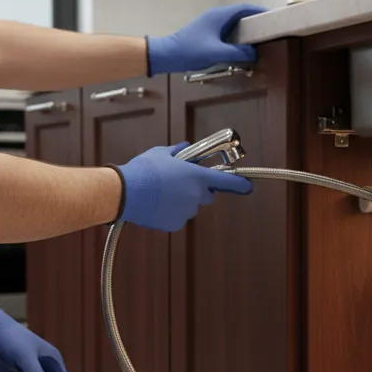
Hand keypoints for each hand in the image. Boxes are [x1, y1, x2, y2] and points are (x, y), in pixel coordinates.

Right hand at [112, 143, 252, 231]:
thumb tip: (186, 148)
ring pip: (191, 207)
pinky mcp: (175, 224)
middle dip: (198, 190)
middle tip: (180, 183)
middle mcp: (196, 196)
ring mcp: (187, 212)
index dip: (239, 185)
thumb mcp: (161, 153)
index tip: (247, 187)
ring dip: (182, 201)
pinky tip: (157, 205)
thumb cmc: (143, 171)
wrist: (124, 192)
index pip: (226, 182)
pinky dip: (171, 213)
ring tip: (161, 193)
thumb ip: (178, 152)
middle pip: (206, 196)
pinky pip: (179, 218)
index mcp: (196, 177)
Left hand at [147, 4, 267, 75]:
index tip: (273, 16)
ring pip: (235, 23)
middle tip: (270, 29)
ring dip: (247, 30)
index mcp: (219, 15)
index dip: (260, 11)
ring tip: (260, 39)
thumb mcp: (217, 53)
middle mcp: (216, 16)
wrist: (168, 54)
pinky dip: (238, 37)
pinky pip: (228, 31)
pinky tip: (243, 47)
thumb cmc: (190, 51)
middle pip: (241, 14)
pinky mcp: (208, 33)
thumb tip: (254, 53)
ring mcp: (212, 24)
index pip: (245, 8)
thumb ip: (238, 52)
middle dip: (256, 20)